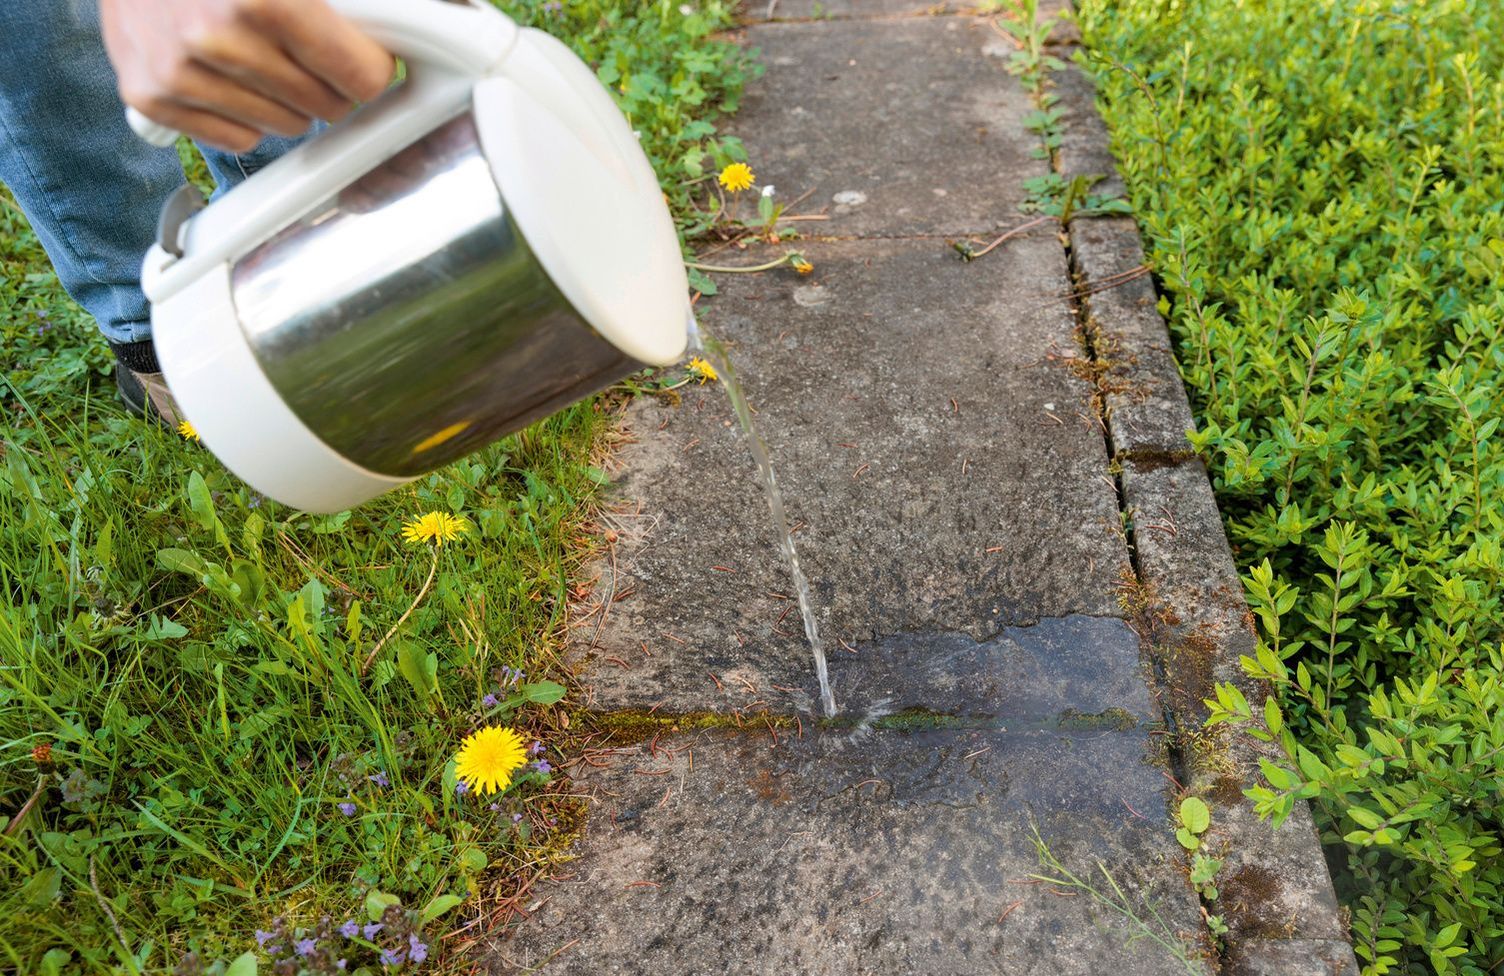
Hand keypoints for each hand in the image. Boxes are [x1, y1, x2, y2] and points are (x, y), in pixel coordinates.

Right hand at [100, 0, 394, 151]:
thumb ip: (346, 6)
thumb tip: (413, 27)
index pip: (361, 75)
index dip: (369, 68)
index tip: (365, 60)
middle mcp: (217, 36)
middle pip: (326, 106)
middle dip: (328, 83)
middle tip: (308, 54)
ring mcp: (178, 70)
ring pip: (285, 127)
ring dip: (286, 102)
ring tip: (262, 58)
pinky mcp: (150, 96)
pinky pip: (238, 140)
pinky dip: (243, 117)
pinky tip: (229, 78)